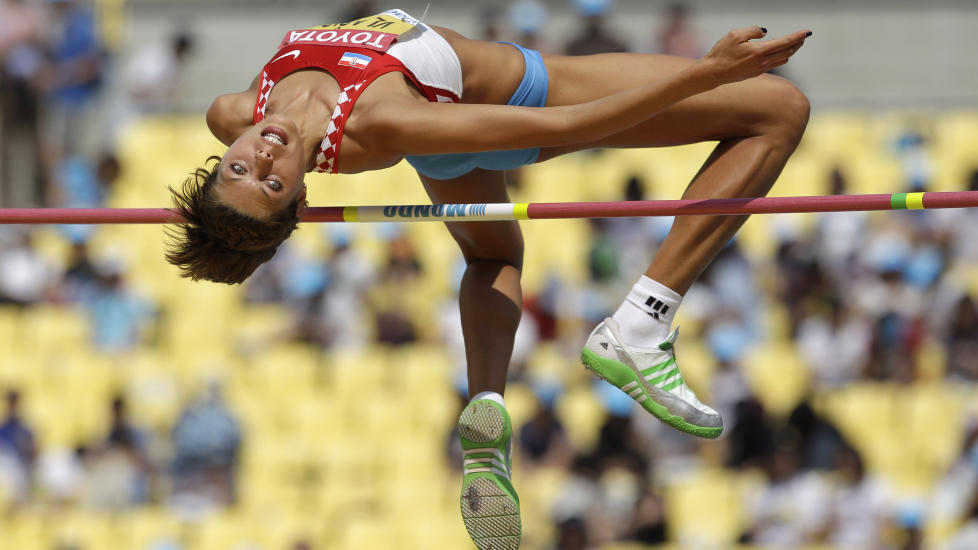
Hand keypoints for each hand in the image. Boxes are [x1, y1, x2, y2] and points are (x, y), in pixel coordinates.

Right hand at [696, 26, 810, 86]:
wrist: (713, 73)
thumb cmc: (721, 53)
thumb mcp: (735, 35)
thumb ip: (752, 30)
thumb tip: (765, 32)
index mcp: (759, 51)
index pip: (784, 42)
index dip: (797, 36)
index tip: (807, 32)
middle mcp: (762, 62)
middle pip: (787, 52)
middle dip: (797, 43)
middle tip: (804, 36)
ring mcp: (760, 69)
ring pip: (782, 59)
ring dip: (790, 51)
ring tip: (795, 44)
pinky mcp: (755, 73)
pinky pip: (774, 64)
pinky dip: (781, 57)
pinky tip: (781, 54)